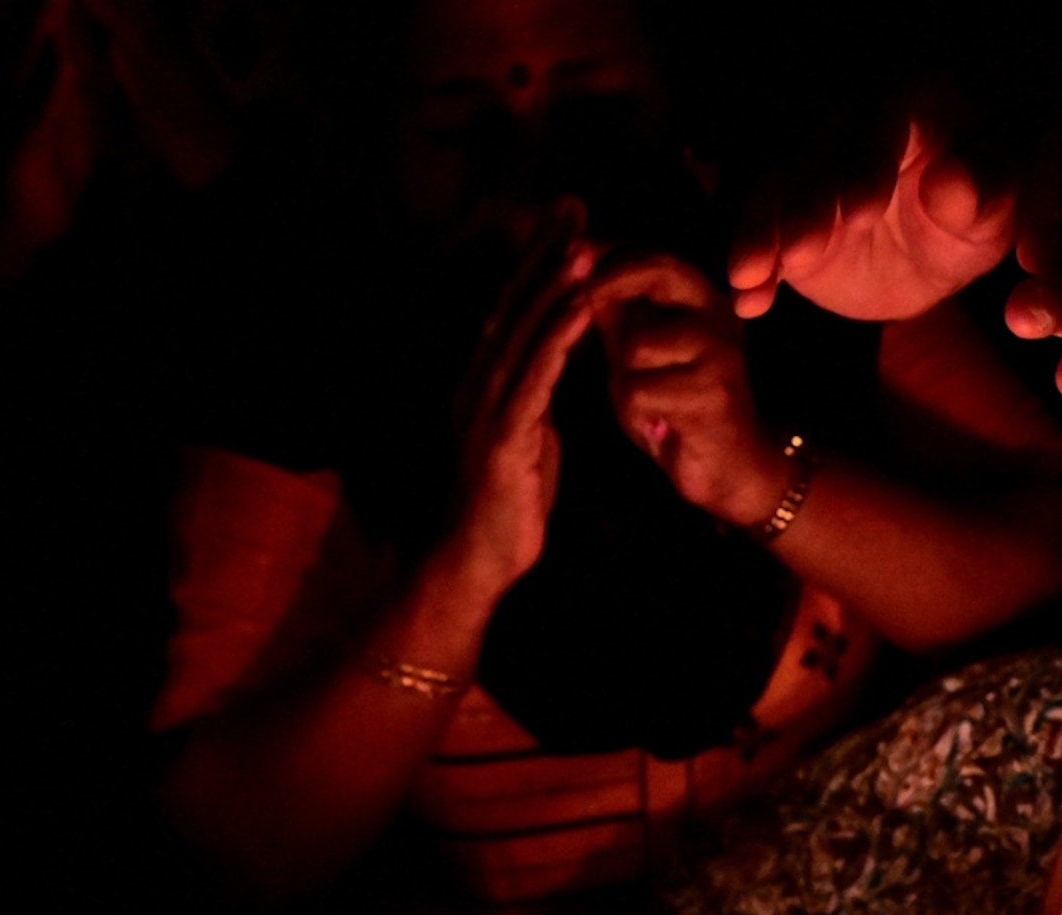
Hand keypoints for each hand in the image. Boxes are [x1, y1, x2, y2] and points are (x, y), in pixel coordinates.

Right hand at [442, 202, 603, 594]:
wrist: (478, 562)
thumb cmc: (505, 508)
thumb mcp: (525, 440)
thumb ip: (532, 402)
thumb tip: (547, 375)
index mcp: (485, 384)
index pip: (512, 311)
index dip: (538, 264)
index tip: (569, 223)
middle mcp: (479, 385)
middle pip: (512, 305)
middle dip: (544, 253)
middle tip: (575, 205)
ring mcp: (488, 409)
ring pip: (523, 333)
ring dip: (554, 284)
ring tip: (584, 242)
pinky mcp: (505, 437)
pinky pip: (536, 377)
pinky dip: (559, 336)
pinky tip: (583, 305)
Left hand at [592, 252, 782, 526]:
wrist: (725, 466)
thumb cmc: (675, 405)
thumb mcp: (638, 350)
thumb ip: (613, 310)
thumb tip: (573, 263)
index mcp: (699, 299)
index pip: (651, 253)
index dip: (605, 253)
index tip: (567, 255)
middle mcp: (717, 315)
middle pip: (657, 272)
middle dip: (609, 282)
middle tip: (582, 301)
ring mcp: (720, 352)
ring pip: (638, 344)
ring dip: (624, 378)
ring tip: (644, 400)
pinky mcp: (714, 394)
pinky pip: (643, 390)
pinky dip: (636, 413)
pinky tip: (657, 426)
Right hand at [727, 109, 1016, 321]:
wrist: (925, 256)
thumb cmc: (971, 221)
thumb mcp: (989, 217)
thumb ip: (982, 197)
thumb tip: (951, 181)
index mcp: (917, 96)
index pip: (888, 112)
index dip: (870, 159)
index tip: (860, 212)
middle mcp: (854, 112)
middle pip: (820, 146)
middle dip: (807, 202)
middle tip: (803, 253)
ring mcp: (809, 155)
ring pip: (775, 182)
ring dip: (760, 231)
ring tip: (752, 277)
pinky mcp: (777, 200)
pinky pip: (754, 223)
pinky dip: (749, 261)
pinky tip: (749, 300)